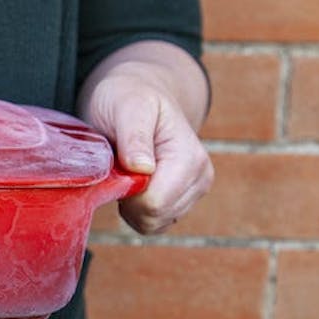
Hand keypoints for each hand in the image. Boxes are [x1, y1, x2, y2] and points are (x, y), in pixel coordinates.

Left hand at [77, 41, 213, 234]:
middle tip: (119, 166)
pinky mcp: (181, 201)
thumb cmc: (129, 97)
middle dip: (127, 199)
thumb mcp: (128, 106)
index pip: (155, 203)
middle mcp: (200, 178)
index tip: (118, 165)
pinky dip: (134, 210)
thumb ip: (134, 136)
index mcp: (190, 158)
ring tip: (127, 170)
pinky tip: (132, 183)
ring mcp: (193, 192)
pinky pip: (151, 224)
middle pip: (153, 217)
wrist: (137, 94)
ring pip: (152, 224)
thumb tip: (143, 168)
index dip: (126, 192)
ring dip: (130, 204)